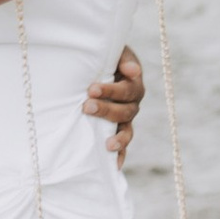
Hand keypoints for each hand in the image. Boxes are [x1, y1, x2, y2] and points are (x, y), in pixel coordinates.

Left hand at [82, 44, 143, 164]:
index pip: (127, 90)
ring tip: (107, 145)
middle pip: (126, 111)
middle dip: (106, 110)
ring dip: (117, 137)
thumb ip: (122, 59)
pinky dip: (121, 155)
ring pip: (126, 130)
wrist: (97, 66)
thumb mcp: (114, 53)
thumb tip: (133, 70)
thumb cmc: (105, 58)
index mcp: (133, 83)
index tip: (92, 89)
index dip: (111, 91)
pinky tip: (115, 166)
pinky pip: (123, 145)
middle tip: (86, 106)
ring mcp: (126, 118)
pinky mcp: (118, 130)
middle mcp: (133, 103)